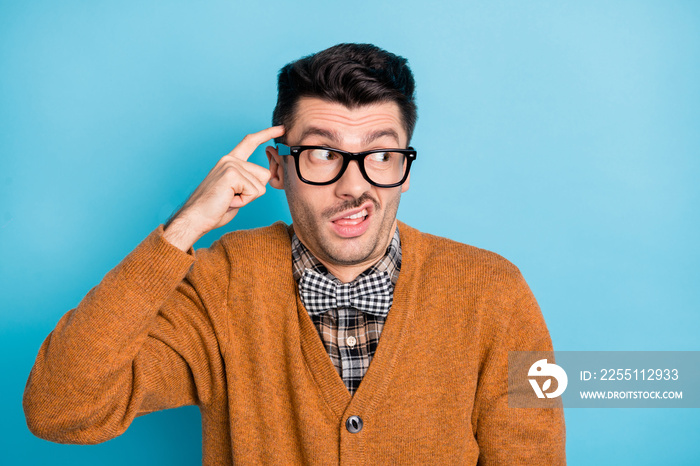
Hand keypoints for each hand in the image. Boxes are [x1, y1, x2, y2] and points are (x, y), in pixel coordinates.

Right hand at [163, 125, 284, 250]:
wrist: (195, 217)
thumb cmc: (215, 209)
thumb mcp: (237, 191)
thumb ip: (249, 181)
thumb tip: (268, 176)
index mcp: (230, 161)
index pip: (250, 142)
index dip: (267, 134)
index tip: (281, 128)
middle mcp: (230, 159)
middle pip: (264, 174)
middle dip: (254, 192)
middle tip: (233, 198)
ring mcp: (230, 165)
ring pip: (261, 185)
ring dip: (248, 198)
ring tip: (229, 199)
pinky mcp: (231, 174)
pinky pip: (254, 192)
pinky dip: (244, 202)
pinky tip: (228, 201)